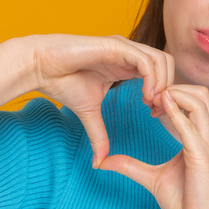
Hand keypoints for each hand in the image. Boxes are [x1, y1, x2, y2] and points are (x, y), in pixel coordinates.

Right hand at [32, 34, 173, 166]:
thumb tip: (98, 162)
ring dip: (162, 84)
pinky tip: (145, 97)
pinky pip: (145, 60)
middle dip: (168, 88)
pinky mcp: (116, 46)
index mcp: (127, 63)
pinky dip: (151, 78)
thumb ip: (98, 134)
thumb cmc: (62, 82)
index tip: (155, 114)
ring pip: (160, 59)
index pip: (159, 72)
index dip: (164, 93)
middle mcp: (129, 52)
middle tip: (158, 111)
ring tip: (152, 105)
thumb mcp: (88, 112)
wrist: (40, 67)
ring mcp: (124, 47)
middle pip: (166, 63)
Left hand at [99, 85, 208, 208]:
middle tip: (150, 100)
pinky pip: (190, 125)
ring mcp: (208, 144)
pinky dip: (175, 112)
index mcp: (202, 137)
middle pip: (200, 92)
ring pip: (200, 100)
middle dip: (175, 87)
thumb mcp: (153, 178)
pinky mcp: (202, 156)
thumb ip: (131, 166)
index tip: (149, 104)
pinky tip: (158, 110)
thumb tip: (104, 162)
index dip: (172, 93)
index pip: (195, 99)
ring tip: (153, 103)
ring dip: (175, 95)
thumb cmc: (186, 203)